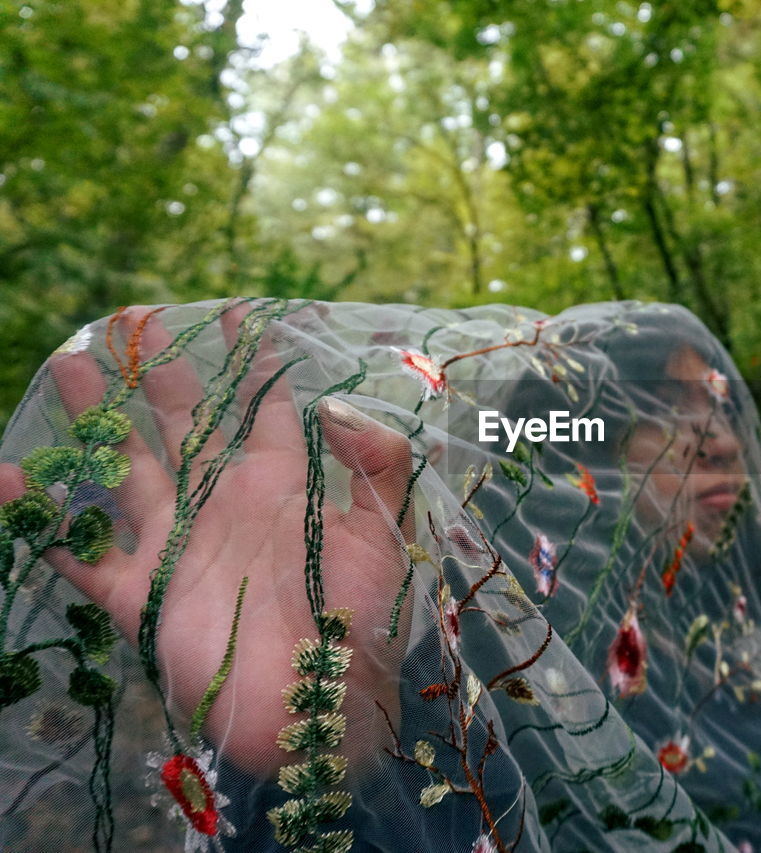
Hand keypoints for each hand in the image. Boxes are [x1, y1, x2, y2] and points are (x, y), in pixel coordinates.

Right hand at [0, 305, 414, 775]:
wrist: (318, 707)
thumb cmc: (361, 621)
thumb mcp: (389, 534)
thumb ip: (378, 464)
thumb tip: (333, 404)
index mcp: (283, 483)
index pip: (261, 407)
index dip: (247, 361)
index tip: (229, 310)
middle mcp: (224, 502)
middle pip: (183, 423)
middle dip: (158, 373)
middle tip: (127, 321)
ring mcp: (177, 544)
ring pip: (126, 468)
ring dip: (97, 422)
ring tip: (66, 368)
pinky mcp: (139, 593)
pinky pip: (79, 553)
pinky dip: (42, 521)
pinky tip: (12, 480)